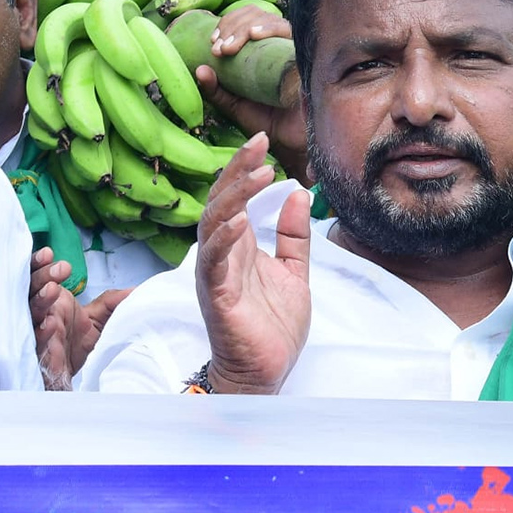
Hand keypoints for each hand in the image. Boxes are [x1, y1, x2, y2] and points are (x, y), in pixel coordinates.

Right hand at [29, 247, 129, 389]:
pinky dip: (41, 333)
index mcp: (55, 302)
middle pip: (32, 291)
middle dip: (43, 277)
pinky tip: (48, 324)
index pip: (40, 279)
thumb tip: (138, 291)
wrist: (82, 372)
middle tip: (60, 270)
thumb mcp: (103, 317)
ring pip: (30, 314)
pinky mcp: (42, 355)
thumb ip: (117, 302)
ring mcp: (40, 334)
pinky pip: (36, 343)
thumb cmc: (84, 341)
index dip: (40, 265)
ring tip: (52, 290)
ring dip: (40, 301)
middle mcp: (43, 315)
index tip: (49, 253)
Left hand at [196, 6, 308, 182]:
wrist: (291, 142)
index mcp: (262, 51)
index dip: (228, 23)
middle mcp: (280, 46)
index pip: (247, 19)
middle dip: (234, 25)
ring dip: (248, 26)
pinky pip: (293, 35)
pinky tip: (257, 34)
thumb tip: (199, 68)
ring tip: (232, 44)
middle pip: (259, 15)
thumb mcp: (234, 105)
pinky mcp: (307, 60)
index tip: (214, 43)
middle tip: (220, 47)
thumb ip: (216, 90)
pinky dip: (273, 29)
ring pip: (274, 21)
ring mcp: (295, 51)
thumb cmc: (267, 122)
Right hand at [196, 131, 311, 393]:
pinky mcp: (217, 297)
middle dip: (237, 170)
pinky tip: (241, 220)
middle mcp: (221, 255)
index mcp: (238, 247)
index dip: (245, 168)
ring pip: (213, 225)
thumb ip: (294, 235)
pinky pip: (214, 262)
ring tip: (258, 173)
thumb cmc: (272, 326)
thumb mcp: (294, 272)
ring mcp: (216, 275)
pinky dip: (225, 239)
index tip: (263, 140)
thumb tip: (299, 194)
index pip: (236, 197)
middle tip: (259, 143)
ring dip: (234, 197)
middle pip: (220, 202)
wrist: (265, 372)